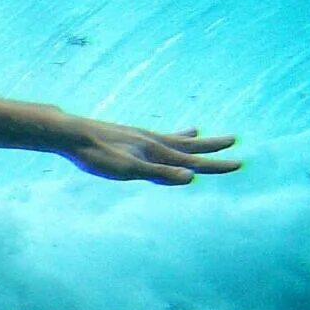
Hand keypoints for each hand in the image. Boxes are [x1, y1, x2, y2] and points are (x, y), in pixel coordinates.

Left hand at [64, 122, 240, 184]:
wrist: (71, 134)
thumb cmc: (97, 155)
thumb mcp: (129, 169)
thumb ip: (159, 173)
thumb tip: (192, 178)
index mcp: (156, 151)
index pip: (192, 161)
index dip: (215, 164)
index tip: (239, 163)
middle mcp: (151, 141)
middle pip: (187, 145)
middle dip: (210, 146)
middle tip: (233, 138)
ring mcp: (137, 137)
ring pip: (170, 139)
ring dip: (188, 139)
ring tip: (199, 132)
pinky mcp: (124, 137)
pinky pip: (151, 137)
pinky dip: (161, 137)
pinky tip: (156, 138)